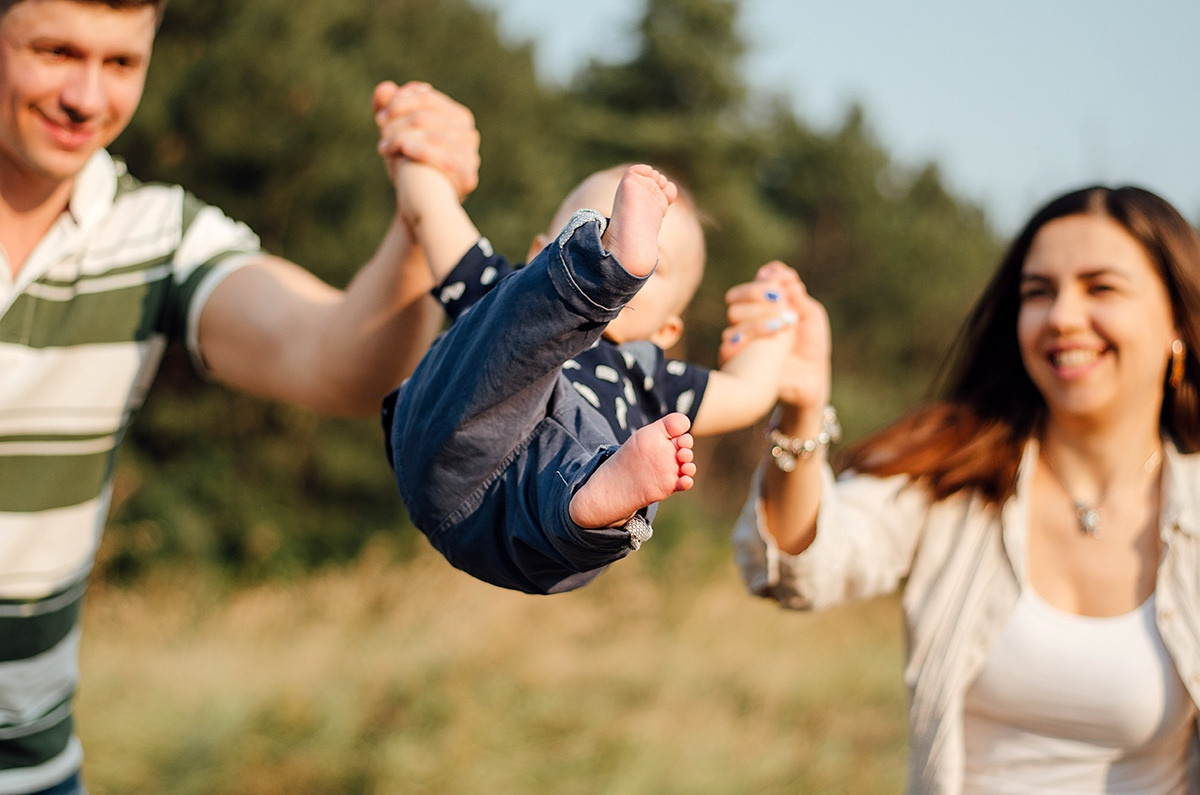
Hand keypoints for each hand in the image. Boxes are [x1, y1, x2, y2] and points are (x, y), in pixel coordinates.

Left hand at [374, 81, 479, 199]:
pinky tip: (401, 151)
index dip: (400, 103)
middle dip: (398, 121)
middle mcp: (469, 134)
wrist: (420, 204)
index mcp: (458, 117)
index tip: (380, 117)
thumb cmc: (410, 165)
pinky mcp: (468, 177)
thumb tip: (385, 88)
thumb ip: (389, 109)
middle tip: (381, 131)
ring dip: (402, 138)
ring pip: (432, 135)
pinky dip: (419, 150)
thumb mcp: (397, 134)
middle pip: (427, 116)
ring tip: (384, 148)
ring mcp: (471, 156)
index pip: (427, 99)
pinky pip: (443, 157)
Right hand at [722, 261, 830, 410]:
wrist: (810, 379)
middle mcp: (748, 319)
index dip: (762, 282)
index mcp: (764, 306)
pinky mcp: (737, 358)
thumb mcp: (810, 315)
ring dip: (758, 315)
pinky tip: (772, 335)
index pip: (752, 286)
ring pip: (733, 315)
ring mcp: (741, 338)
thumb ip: (794, 293)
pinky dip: (749, 334)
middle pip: (736, 297)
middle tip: (779, 301)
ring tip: (782, 324)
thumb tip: (776, 268)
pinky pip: (729, 342)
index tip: (779, 283)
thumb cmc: (811, 346)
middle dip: (756, 294)